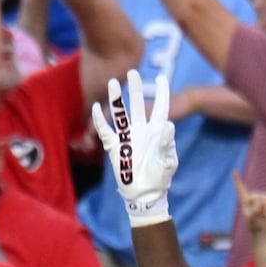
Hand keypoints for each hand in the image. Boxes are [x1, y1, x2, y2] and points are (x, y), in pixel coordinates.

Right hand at [92, 69, 177, 226]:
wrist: (144, 194)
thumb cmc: (159, 178)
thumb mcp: (167, 162)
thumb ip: (167, 144)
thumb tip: (169, 126)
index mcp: (157, 132)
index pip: (161, 108)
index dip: (161, 93)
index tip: (161, 77)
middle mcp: (141, 130)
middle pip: (139, 105)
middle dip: (135, 88)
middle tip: (132, 72)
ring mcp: (128, 137)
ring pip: (121, 113)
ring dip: (116, 99)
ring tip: (113, 83)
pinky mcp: (115, 146)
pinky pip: (106, 131)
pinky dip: (100, 120)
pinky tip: (96, 108)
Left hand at [233, 171, 265, 236]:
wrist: (262, 229)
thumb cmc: (254, 224)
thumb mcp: (252, 217)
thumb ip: (257, 207)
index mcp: (245, 201)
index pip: (241, 189)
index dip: (238, 180)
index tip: (234, 171)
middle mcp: (252, 197)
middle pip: (258, 197)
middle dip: (260, 206)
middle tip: (259, 216)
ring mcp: (261, 198)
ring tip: (264, 215)